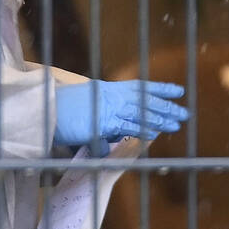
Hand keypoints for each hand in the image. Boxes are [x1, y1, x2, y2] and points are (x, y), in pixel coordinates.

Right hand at [54, 80, 188, 147]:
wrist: (44, 112)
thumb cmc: (59, 112)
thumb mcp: (84, 113)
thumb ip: (100, 126)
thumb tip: (109, 142)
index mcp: (105, 89)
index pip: (138, 86)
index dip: (159, 88)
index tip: (178, 90)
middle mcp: (109, 96)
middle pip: (144, 99)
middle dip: (166, 106)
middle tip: (184, 112)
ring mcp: (106, 108)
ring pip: (140, 112)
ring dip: (160, 118)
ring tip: (177, 123)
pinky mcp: (102, 122)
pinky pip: (127, 126)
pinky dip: (142, 129)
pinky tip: (155, 133)